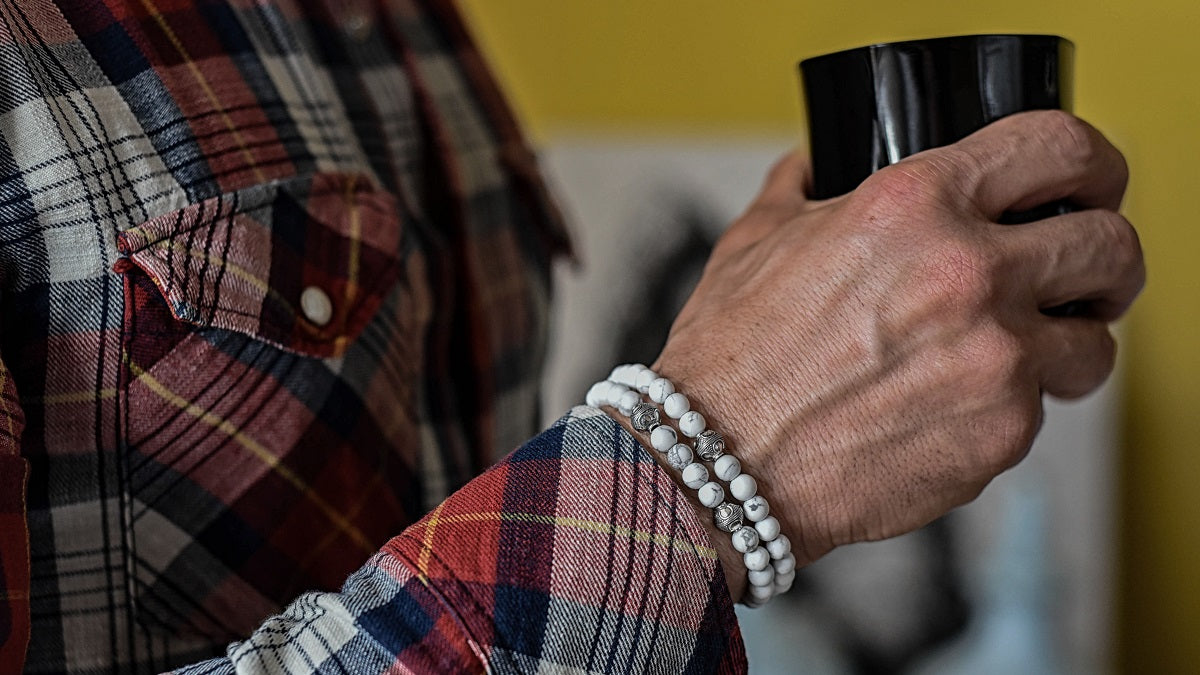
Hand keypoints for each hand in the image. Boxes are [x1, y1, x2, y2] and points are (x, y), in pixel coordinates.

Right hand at [650, 110, 1143, 600]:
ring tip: (1016, 358)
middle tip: (1078, 279)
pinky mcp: (1002, 433)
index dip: (1088, 166)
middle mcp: (969, 272)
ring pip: (1094, 343)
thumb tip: (816, 164)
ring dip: (1064, 347)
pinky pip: (1040, 411)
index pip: (1061, 150)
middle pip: (1110, 245)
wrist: (720, 463)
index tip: (1086, 186)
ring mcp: (996, 358)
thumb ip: (801, 186)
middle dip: (1100, 263)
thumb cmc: (731, 358)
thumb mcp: (755, 239)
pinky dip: (1008, 409)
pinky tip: (950, 409)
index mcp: (914, 203)